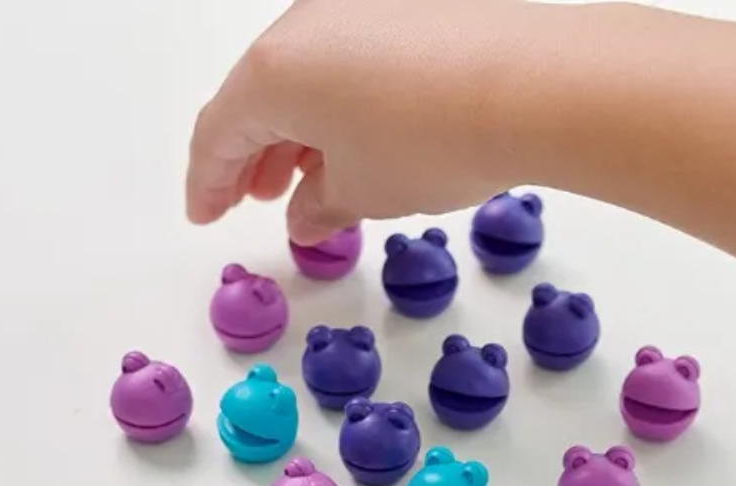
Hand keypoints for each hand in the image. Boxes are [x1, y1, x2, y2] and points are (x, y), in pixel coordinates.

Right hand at [187, 0, 538, 241]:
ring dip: (298, 130)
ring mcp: (355, 5)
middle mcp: (304, 24)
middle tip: (254, 199)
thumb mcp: (364, 192)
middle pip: (258, 95)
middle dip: (252, 154)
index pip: (218, 132)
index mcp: (273, 71)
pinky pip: (349, 57)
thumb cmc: (431, 139)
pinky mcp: (403, 5)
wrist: (530, 84)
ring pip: (306, 74)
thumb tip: (307, 213)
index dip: (208, 182)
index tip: (205, 214)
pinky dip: (340, 103)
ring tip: (311, 179)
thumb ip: (321, 206)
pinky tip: (360, 142)